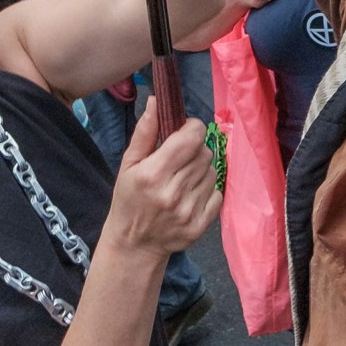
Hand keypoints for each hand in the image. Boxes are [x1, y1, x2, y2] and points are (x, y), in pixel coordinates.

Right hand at [106, 101, 222, 257]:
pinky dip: (207, 190)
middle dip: (194, 150)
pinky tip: (190, 195)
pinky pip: (217, 194)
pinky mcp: (199, 225)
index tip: (185, 131)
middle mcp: (172, 192)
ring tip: (182, 179)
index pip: (192, 138)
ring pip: (211, 172)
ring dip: (200, 170)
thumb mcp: (128, 164)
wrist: (134, 244)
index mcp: (152, 174)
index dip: (193, 128)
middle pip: (204, 153)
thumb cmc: (129, 199)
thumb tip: (156, 102)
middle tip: (179, 160)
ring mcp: (188, 211)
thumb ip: (145, 132)